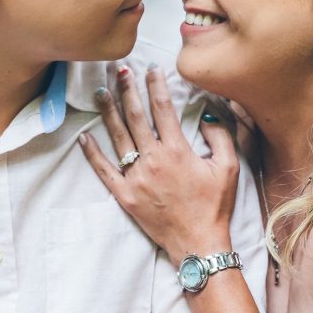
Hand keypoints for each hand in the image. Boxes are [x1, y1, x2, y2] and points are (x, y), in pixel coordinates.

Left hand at [78, 64, 237, 262]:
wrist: (199, 243)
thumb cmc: (215, 206)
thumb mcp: (228, 168)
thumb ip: (220, 136)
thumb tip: (208, 112)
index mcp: (177, 150)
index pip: (163, 108)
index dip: (155, 85)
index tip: (151, 69)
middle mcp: (153, 160)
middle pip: (135, 117)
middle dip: (127, 90)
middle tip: (120, 70)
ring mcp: (136, 178)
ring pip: (117, 137)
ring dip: (108, 112)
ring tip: (100, 91)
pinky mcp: (125, 195)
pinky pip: (104, 171)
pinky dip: (92, 153)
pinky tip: (84, 136)